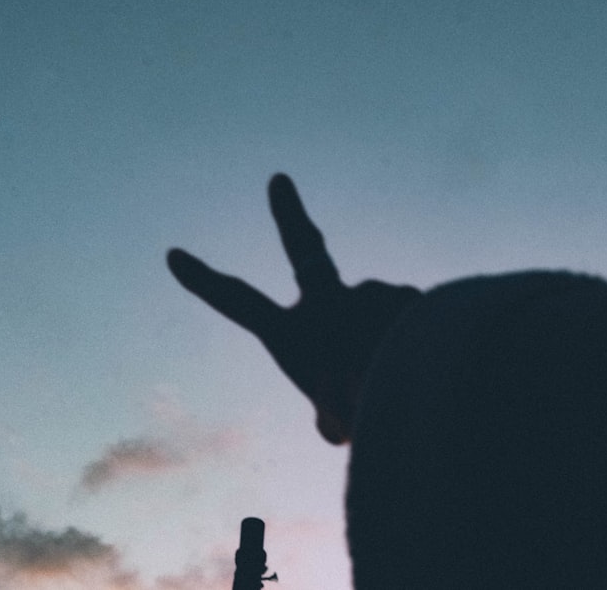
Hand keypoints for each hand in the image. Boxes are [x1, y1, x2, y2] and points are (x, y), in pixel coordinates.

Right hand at [167, 174, 420, 443]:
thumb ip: (331, 413)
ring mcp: (366, 294)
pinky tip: (431, 368)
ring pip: (377, 319)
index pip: (238, 303)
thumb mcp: (338, 425)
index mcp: (292, 335)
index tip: (174, 255)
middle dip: (288, 215)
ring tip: (404, 382)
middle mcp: (325, 305)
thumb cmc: (366, 416)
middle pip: (304, 249)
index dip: (204, 281)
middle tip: (279, 181)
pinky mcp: (405, 293)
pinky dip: (421, 347)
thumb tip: (334, 423)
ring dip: (389, 348)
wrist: (418, 396)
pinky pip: (414, 324)